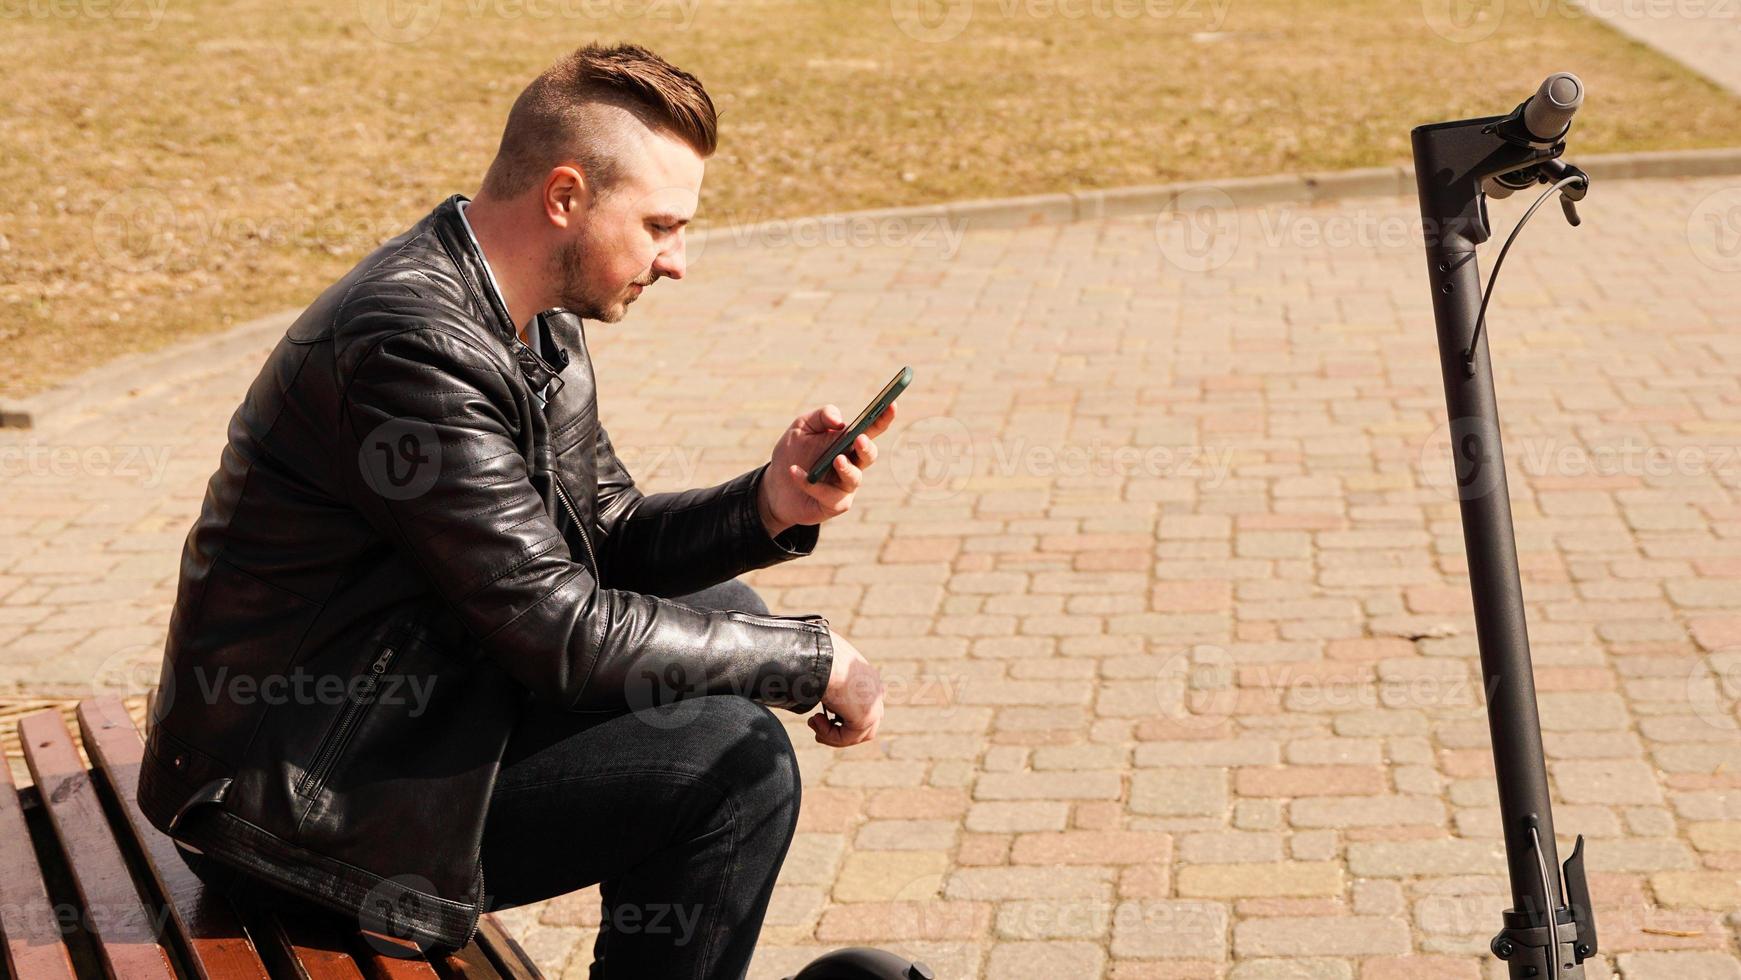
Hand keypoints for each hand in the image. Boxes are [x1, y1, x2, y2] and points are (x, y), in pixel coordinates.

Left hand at [758, 402, 896, 534]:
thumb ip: (821, 416)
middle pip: (869, 456)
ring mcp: (845, 486)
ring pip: (854, 478)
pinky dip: (810, 483)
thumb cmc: (793, 453)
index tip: (892, 404)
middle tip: (859, 439)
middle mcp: (852, 463)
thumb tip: (840, 422)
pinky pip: (828, 495)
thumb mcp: (802, 427)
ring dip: (846, 468)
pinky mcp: (835, 504)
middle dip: (867, 448)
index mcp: (849, 442)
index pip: (872, 429)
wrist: (775, 485)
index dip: (884, 417)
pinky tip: (795, 472)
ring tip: (836, 459)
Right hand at [807, 629, 884, 746]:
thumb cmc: (817, 656)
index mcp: (868, 675)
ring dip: (832, 735)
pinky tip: (815, 721)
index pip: (865, 703)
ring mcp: (874, 704)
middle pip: (864, 722)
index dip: (844, 716)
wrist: (820, 656)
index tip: (822, 715)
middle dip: (840, 729)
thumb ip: (832, 682)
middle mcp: (875, 689)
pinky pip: (848, 737)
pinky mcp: (866, 717)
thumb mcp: (827, 666)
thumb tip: (823, 694)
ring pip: (857, 734)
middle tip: (817, 726)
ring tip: (814, 724)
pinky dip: (829, 735)